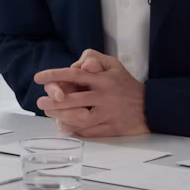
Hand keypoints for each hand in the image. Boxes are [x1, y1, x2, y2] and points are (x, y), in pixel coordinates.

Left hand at [34, 49, 149, 136]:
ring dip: (61, 116)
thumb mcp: (113, 64)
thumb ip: (93, 58)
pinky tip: (64, 125)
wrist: (151, 107)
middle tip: (40, 102)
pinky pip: (89, 131)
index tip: (38, 78)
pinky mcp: (111, 128)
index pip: (74, 75)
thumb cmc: (125, 83)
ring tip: (50, 114)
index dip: (54, 76)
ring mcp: (107, 113)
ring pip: (79, 117)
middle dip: (53, 101)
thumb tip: (78, 67)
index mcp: (102, 79)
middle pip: (73, 99)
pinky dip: (75, 129)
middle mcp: (103, 96)